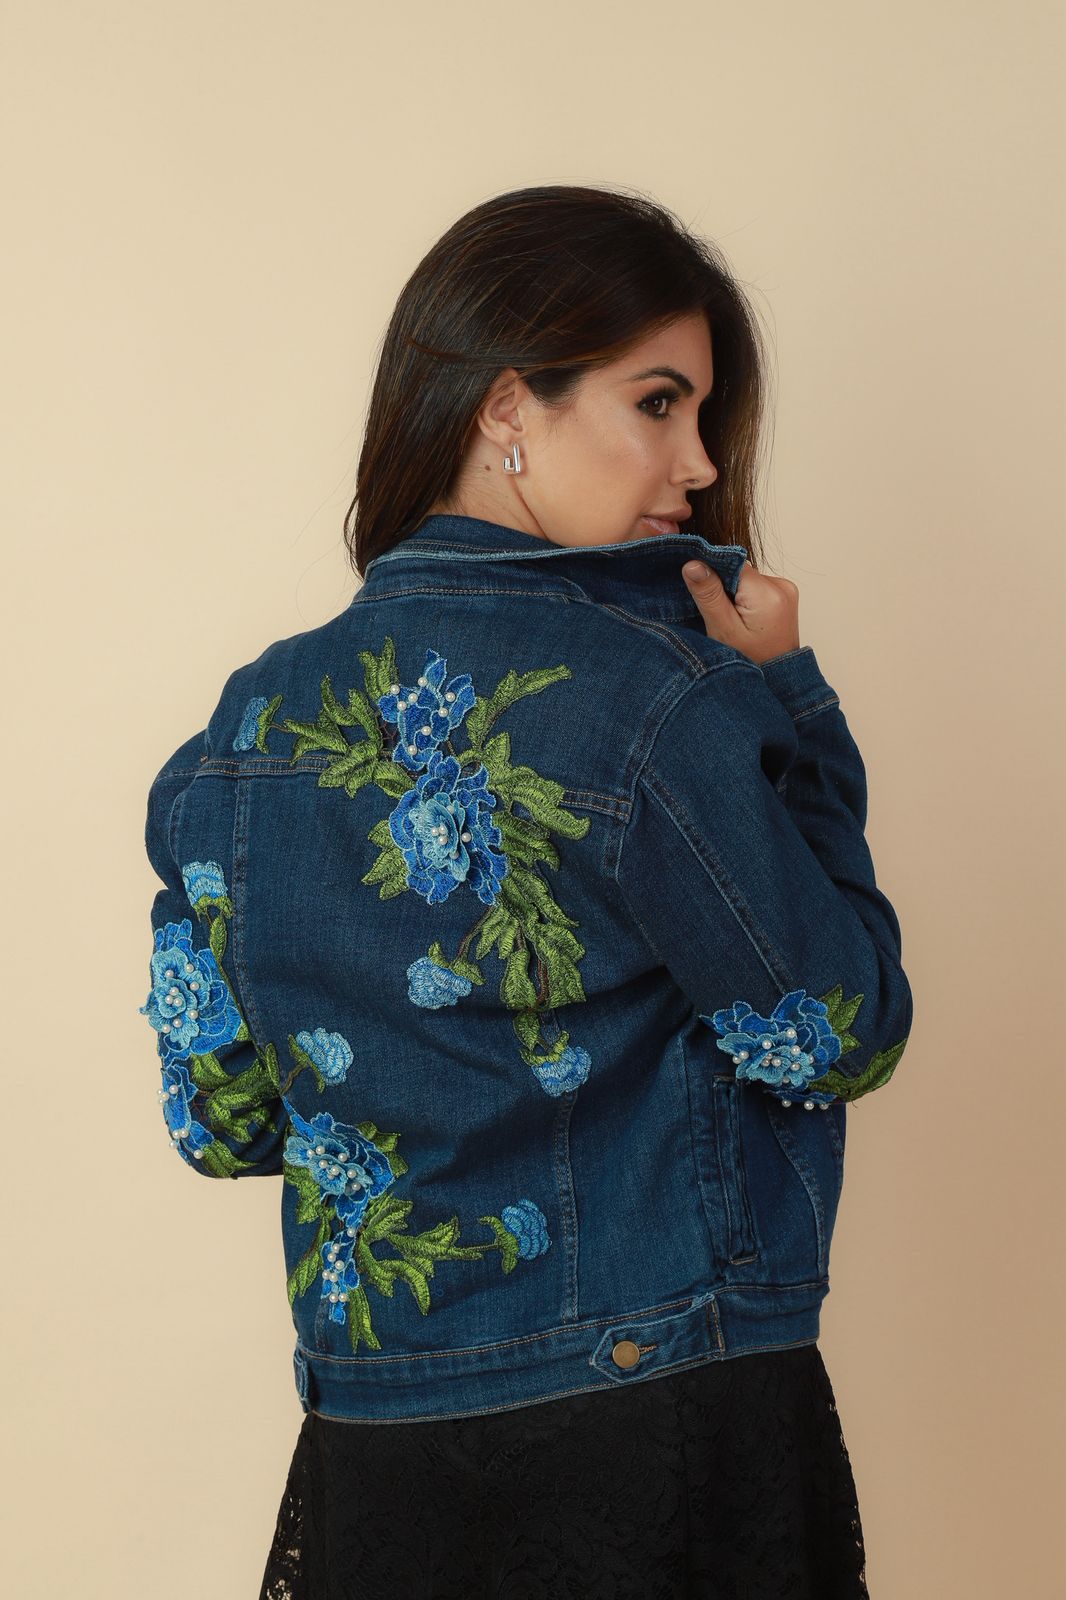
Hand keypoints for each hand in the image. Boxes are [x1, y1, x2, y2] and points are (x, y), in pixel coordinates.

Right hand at [681, 555, 800, 665]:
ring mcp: (786, 590)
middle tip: (720, 615)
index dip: (714, 575)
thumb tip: (693, 563)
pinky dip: (746, 599)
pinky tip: (744, 619)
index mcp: (767, 593)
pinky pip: (757, 587)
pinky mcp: (784, 596)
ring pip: (747, 579)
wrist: (777, 680)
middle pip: (740, 571)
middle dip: (725, 588)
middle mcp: (781, 587)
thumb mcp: (722, 629)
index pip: (732, 563)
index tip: (704, 594)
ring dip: (735, 594)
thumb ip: (709, 594)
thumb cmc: (750, 661)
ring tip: (733, 620)